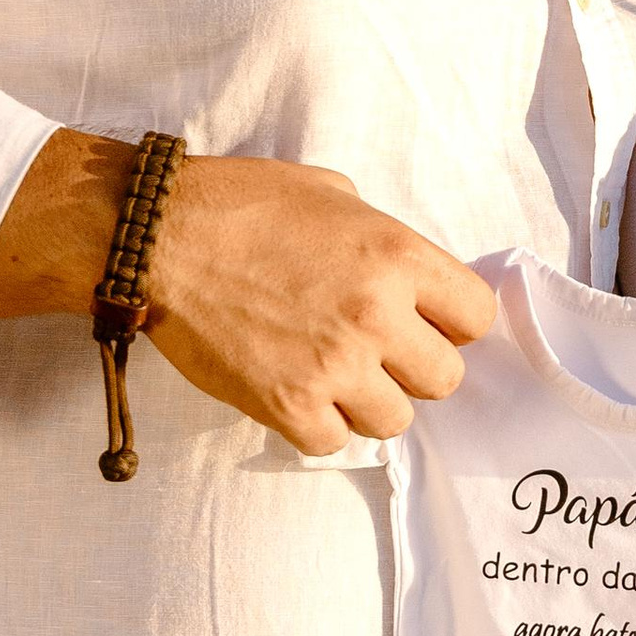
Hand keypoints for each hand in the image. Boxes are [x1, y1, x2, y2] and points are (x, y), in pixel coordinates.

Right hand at [0, 134, 495, 454]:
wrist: (158, 238)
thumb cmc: (240, 204)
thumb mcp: (330, 194)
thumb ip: (378, 236)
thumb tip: (401, 274)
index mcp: (397, 255)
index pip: (477, 316)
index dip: (452, 323)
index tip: (426, 323)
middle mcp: (377, 314)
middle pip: (445, 379)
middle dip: (413, 368)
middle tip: (375, 354)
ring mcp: (334, 365)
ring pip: (395, 421)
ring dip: (367, 403)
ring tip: (331, 376)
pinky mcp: (287, 404)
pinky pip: (333, 442)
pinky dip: (316, 425)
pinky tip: (295, 393)